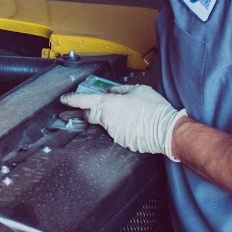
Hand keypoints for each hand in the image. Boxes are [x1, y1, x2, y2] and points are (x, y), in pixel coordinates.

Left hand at [60, 84, 187, 160]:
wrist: (167, 130)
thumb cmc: (154, 108)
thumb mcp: (138, 90)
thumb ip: (121, 90)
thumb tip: (112, 91)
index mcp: (108, 104)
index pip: (83, 101)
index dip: (71, 100)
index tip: (64, 99)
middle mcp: (107, 119)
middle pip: (90, 115)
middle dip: (90, 110)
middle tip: (97, 106)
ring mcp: (113, 132)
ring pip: (106, 124)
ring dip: (111, 119)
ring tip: (129, 114)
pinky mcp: (121, 141)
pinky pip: (117, 132)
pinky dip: (122, 127)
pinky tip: (134, 123)